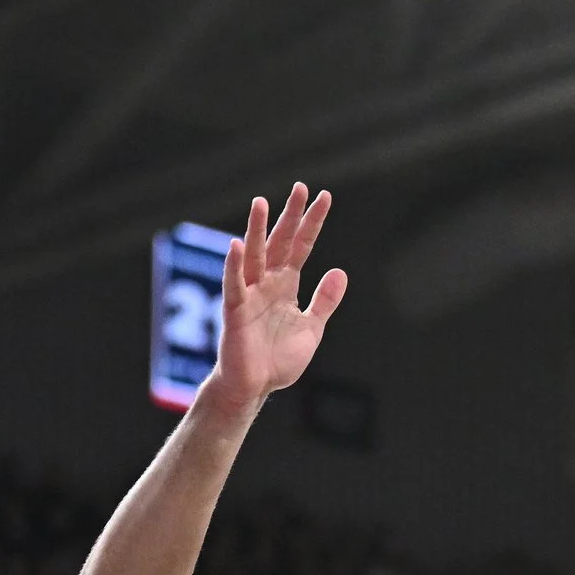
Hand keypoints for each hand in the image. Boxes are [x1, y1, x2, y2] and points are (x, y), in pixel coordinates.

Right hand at [198, 182, 348, 416]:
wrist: (256, 386)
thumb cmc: (278, 359)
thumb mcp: (312, 328)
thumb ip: (325, 301)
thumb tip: (340, 271)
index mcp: (286, 285)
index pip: (301, 247)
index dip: (312, 223)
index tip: (324, 197)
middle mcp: (267, 283)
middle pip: (279, 243)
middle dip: (289, 216)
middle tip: (299, 187)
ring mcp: (250, 295)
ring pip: (254, 256)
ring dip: (257, 230)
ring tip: (262, 202)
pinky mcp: (234, 311)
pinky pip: (234, 285)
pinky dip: (234, 266)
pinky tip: (237, 245)